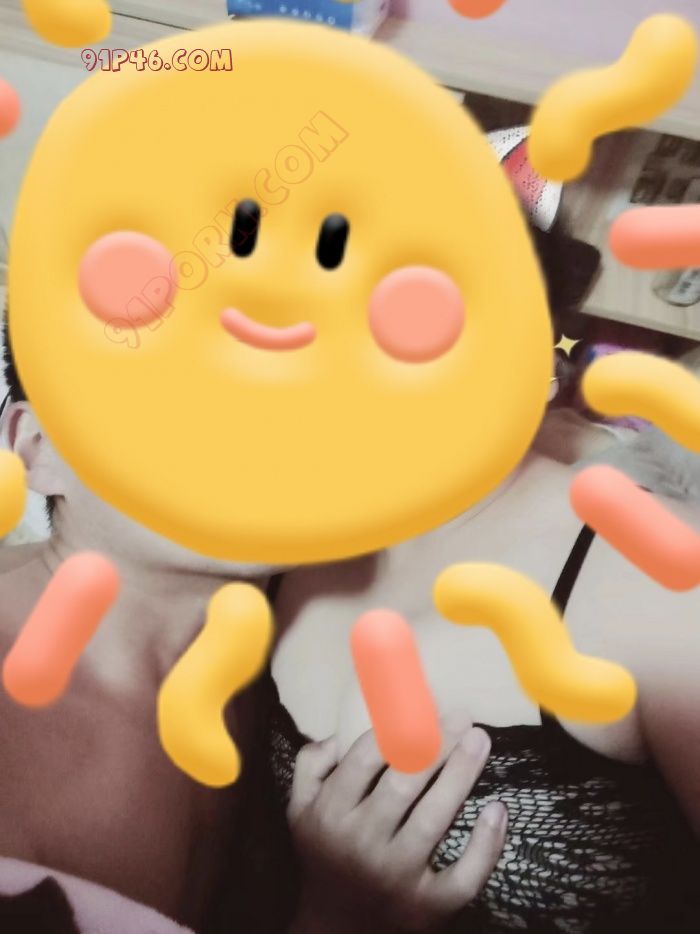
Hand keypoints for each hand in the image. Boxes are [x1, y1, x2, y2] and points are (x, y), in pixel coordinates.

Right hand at [288, 710, 506, 933]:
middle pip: (404, 784)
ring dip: (461, 775)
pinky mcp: (426, 907)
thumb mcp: (300, 810)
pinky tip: (496, 809)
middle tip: (463, 717)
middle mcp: (361, 842)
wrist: (332, 932)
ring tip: (480, 741)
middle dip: (437, 745)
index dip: (397, 729)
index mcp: (331, 814)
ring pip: (434, 819)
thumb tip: (339, 734)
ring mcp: (395, 876)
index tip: (424, 707)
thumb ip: (310, 765)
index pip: (365, 760)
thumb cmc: (323, 856)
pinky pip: (462, 876)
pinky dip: (484, 845)